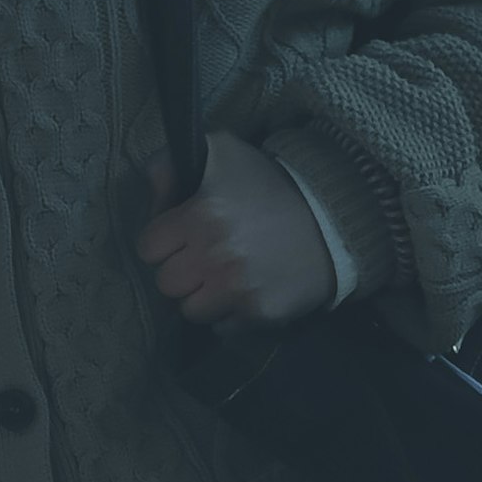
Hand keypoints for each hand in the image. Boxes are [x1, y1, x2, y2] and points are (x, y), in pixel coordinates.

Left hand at [137, 130, 333, 331]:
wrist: (332, 217)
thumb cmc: (269, 184)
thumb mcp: (222, 152)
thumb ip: (171, 161)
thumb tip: (149, 184)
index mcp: (200, 216)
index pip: (148, 247)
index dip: (163, 242)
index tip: (182, 236)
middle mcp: (215, 256)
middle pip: (165, 283)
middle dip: (181, 271)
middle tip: (203, 258)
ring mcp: (237, 290)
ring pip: (190, 311)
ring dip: (202, 297)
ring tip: (224, 277)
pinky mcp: (259, 314)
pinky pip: (222, 328)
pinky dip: (230, 316)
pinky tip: (246, 292)